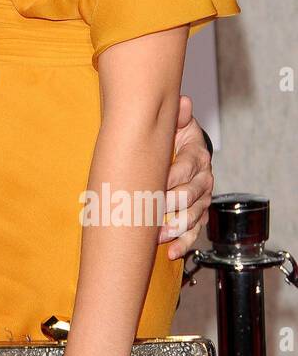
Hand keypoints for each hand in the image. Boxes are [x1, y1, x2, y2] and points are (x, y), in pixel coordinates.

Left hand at [161, 94, 212, 259]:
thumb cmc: (175, 136)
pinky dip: (184, 244)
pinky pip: (194, 232)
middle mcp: (203, 179)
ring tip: (159, 236)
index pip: (185, 168)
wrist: (183, 148)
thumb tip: (183, 103)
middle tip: (153, 211)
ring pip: (193, 217)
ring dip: (176, 228)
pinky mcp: (197, 215)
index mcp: (197, 156)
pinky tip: (171, 252)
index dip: (171, 177)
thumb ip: (178, 116)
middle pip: (191, 196)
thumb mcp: (176, 123)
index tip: (156, 185)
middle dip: (172, 206)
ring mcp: (201, 199)